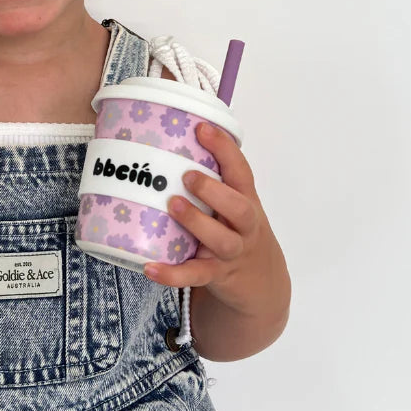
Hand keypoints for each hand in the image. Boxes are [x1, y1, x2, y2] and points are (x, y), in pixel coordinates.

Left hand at [143, 121, 280, 314]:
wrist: (260, 282)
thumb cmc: (237, 230)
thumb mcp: (234, 203)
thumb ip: (212, 179)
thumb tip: (165, 142)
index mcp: (246, 200)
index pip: (240, 171)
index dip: (224, 149)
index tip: (202, 128)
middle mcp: (244, 226)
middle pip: (239, 208)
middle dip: (214, 190)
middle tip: (187, 176)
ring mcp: (232, 252)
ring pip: (221, 241)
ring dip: (197, 222)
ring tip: (173, 206)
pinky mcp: (216, 275)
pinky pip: (195, 275)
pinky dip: (173, 273)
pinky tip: (150, 266)